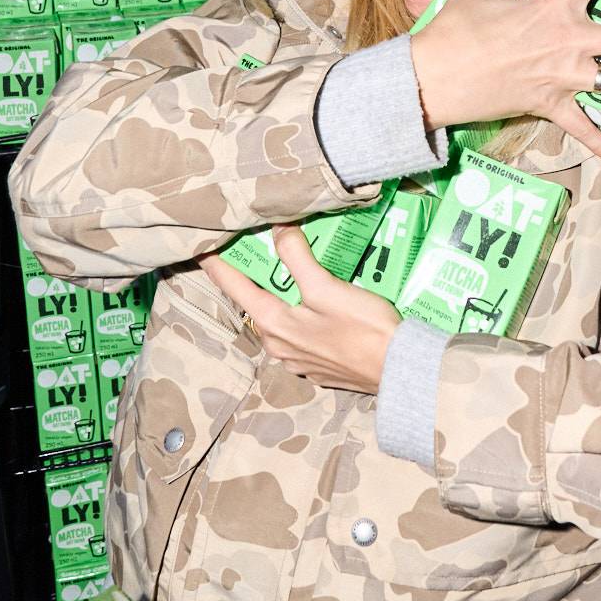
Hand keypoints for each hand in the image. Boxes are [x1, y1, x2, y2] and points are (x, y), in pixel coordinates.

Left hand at [201, 226, 400, 394]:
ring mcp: (298, 359)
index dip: (217, 265)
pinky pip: (299, 332)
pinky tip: (312, 301)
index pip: (235, 288)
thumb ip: (297, 258)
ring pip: (278, 318)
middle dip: (251, 276)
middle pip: (256, 303)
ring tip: (283, 269)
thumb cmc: (364, 330)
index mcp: (275, 326)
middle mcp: (279, 346)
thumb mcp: (327, 288)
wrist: (400, 371)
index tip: (200, 246)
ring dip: (277, 294)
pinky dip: (298, 312)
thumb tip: (277, 229)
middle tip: (247, 248)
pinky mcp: (318, 365)